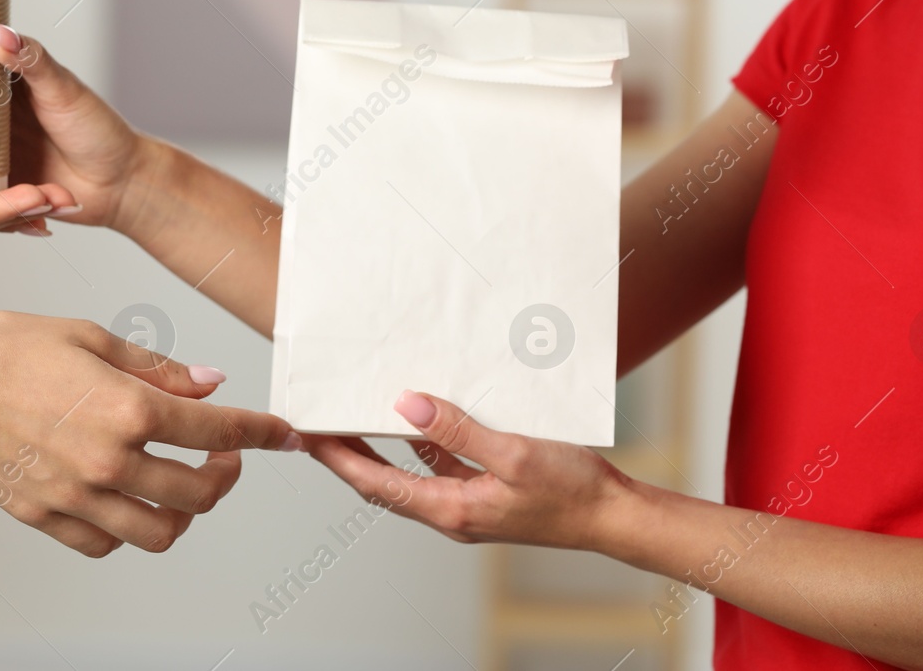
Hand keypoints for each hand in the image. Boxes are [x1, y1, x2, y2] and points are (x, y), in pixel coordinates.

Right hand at [0, 311, 299, 554]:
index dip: (263, 434)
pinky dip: (128, 530)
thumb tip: (210, 384)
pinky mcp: (42, 515)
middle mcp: (107, 460)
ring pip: (158, 532)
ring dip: (183, 512)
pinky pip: (104, 544)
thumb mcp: (94, 338)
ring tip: (180, 484)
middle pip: (199, 494)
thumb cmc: (9, 346)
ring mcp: (74, 496)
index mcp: (127, 408)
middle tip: (223, 457)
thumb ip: (158, 370)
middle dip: (225, 476)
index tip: (286, 435)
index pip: (219, 431)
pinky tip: (127, 498)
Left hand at [305, 391, 634, 550]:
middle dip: (348, 454)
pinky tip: (419, 415)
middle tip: (319, 424)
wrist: (613, 516)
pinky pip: (442, 465)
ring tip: (357, 412)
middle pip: (383, 482)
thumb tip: (406, 406)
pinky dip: (423, 443)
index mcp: (451, 509)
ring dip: (382, 447)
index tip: (309, 436)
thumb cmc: (571, 492)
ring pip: (410, 473)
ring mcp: (468, 503)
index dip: (338, 459)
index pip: (375, 483)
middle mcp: (452, 511)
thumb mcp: (513, 453)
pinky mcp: (486, 491)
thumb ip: (457, 430)